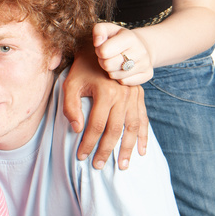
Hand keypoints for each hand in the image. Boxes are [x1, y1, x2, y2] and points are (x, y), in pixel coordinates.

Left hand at [62, 43, 147, 168]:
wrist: (104, 49)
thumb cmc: (83, 68)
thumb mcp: (70, 83)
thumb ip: (70, 106)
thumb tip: (78, 130)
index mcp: (105, 92)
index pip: (96, 125)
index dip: (88, 143)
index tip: (81, 156)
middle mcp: (123, 95)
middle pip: (115, 130)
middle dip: (106, 150)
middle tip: (98, 166)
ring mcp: (133, 97)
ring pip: (132, 128)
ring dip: (127, 149)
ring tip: (121, 166)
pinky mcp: (139, 97)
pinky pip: (144, 120)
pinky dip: (144, 137)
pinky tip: (141, 152)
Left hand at [93, 23, 153, 85]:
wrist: (140, 46)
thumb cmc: (118, 38)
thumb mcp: (108, 29)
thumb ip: (99, 30)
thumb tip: (97, 42)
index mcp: (130, 37)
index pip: (104, 51)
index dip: (99, 51)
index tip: (102, 49)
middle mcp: (140, 50)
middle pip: (109, 65)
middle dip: (103, 62)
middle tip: (106, 58)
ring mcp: (145, 63)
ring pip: (116, 75)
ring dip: (110, 71)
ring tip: (113, 63)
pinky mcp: (147, 75)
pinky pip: (125, 82)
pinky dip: (119, 78)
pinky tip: (121, 70)